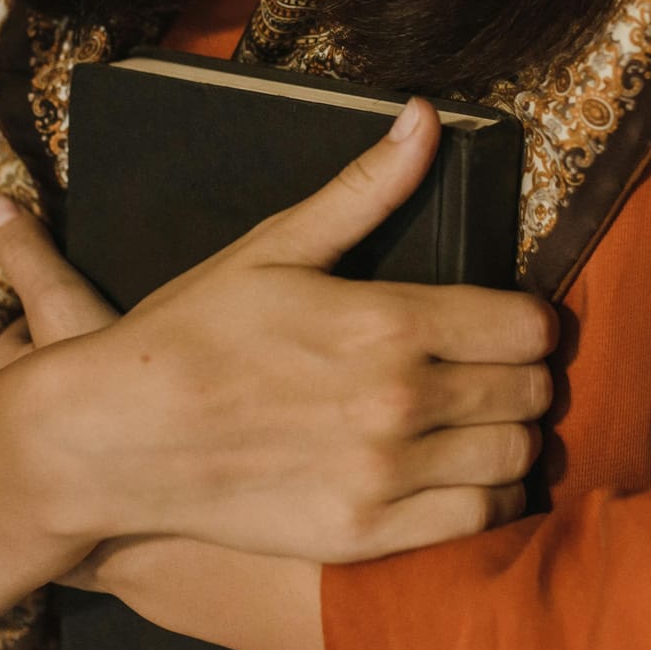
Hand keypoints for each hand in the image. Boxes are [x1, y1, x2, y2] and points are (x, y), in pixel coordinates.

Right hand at [0, 97, 561, 567]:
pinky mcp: (367, 532)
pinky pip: (479, 519)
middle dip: (526, 378)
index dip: (530, 322)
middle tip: (497, 375)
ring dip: (513, 438)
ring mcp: (386, 471)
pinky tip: (466, 479)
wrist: (118, 435)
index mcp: (388, 320)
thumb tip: (424, 117)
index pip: (526, 325)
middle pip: (531, 391)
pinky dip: (491, 500)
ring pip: (516, 456)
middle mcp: (400, 397)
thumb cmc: (190, 333)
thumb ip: (364, 189)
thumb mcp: (273, 247)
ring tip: (483, 426)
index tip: (510, 325)